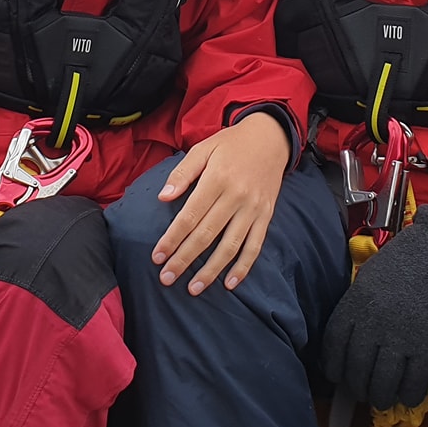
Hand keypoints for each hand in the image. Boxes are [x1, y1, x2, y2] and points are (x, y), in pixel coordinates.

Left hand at [152, 112, 292, 294]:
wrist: (270, 138)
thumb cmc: (230, 145)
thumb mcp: (203, 148)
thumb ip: (182, 173)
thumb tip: (163, 198)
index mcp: (217, 179)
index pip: (190, 216)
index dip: (172, 238)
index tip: (157, 256)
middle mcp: (236, 196)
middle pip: (207, 234)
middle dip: (185, 259)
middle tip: (166, 278)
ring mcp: (254, 208)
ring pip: (231, 246)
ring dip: (211, 270)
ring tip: (193, 288)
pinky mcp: (266, 216)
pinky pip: (255, 246)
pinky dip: (243, 267)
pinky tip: (229, 283)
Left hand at [322, 204, 427, 409]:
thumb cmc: (408, 257)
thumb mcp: (371, 277)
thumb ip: (358, 307)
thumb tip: (351, 338)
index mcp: (355, 303)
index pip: (333, 347)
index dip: (333, 367)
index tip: (337, 376)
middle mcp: (373, 323)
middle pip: (356, 370)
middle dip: (357, 387)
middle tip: (363, 391)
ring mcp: (401, 336)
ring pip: (382, 383)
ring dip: (381, 397)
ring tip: (383, 398)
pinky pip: (414, 383)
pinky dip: (409, 395)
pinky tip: (408, 396)